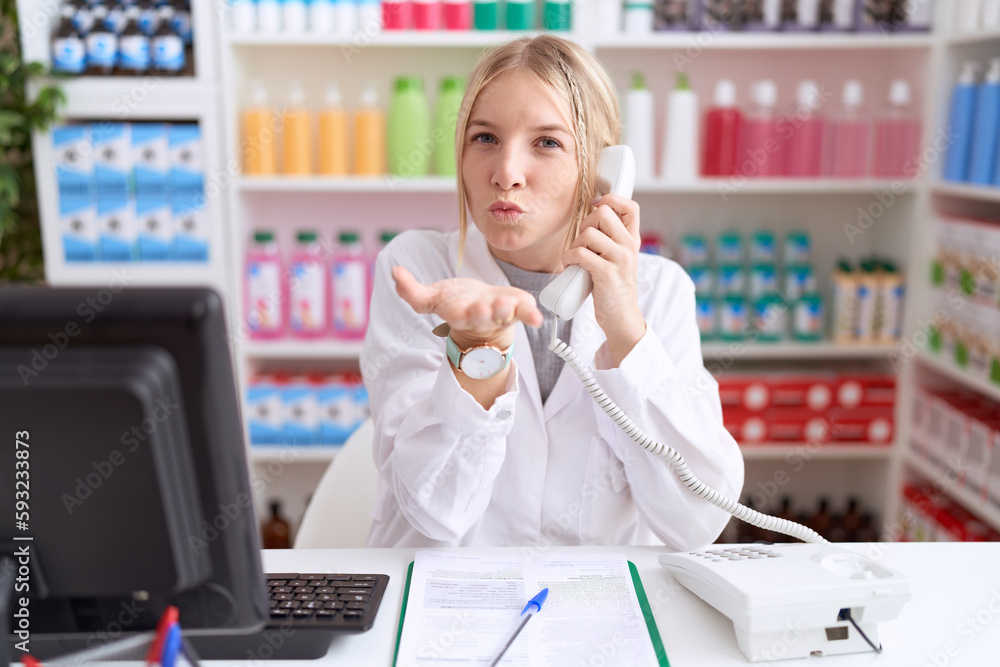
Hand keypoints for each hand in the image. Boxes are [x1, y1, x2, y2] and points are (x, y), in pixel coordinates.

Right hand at [392, 266, 543, 349]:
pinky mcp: (517, 308)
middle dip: (487, 312)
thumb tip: (394, 272)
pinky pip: (526, 313)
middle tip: (491, 307)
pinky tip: (538, 318)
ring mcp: (501, 314)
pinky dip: (532, 315)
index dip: (460, 313)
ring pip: (505, 314)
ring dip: (509, 310)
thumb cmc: (457, 303)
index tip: (460, 311)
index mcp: (460, 314)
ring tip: (510, 304)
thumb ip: (412, 291)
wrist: (483, 314)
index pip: (458, 316)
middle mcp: (481, 316)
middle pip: (484, 317)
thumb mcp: (432, 298)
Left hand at [559, 193, 645, 362]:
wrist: (621, 318)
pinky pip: (581, 253)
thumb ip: (608, 239)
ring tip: (578, 257)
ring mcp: (620, 259)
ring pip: (590, 232)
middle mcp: (629, 246)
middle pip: (603, 213)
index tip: (596, 206)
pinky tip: (571, 265)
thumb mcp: (617, 259)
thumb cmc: (613, 287)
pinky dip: (569, 257)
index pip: (630, 206)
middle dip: (586, 224)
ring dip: (576, 243)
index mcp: (632, 240)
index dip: (611, 199)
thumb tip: (589, 219)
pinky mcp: (607, 273)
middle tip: (584, 242)